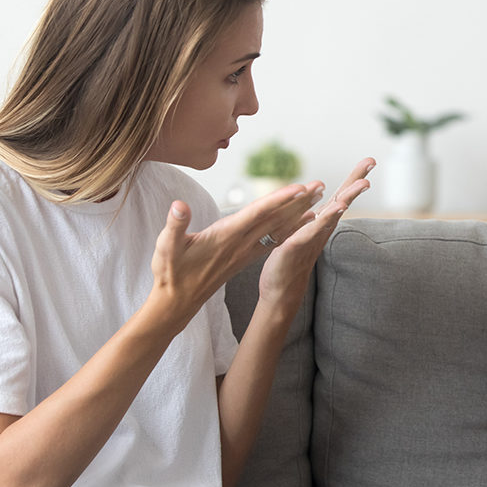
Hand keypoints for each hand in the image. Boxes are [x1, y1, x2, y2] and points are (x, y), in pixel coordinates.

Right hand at [149, 182, 327, 332]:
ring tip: (318, 197)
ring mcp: (245, 251)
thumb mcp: (166, 247)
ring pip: (278, 228)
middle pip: (275, 219)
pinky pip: (273, 239)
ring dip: (299, 212)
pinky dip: (290, 228)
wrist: (177, 302)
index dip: (278, 200)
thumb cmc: (170, 272)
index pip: (257, 214)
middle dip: (298, 201)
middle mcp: (241, 244)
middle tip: (320, 185)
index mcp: (225, 237)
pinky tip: (303, 221)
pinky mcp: (245, 256)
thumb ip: (174, 225)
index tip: (298, 188)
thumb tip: (179, 206)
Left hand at [257, 157, 374, 307]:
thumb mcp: (302, 234)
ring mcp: (311, 238)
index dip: (353, 179)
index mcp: (321, 223)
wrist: (281, 291)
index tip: (370, 161)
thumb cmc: (291, 262)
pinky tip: (335, 209)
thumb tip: (324, 205)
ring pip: (332, 214)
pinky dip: (323, 220)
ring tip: (363, 184)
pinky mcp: (296, 247)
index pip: (340, 196)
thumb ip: (313, 219)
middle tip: (372, 163)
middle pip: (342, 201)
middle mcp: (321, 229)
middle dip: (356, 182)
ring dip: (347, 198)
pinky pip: (310, 231)